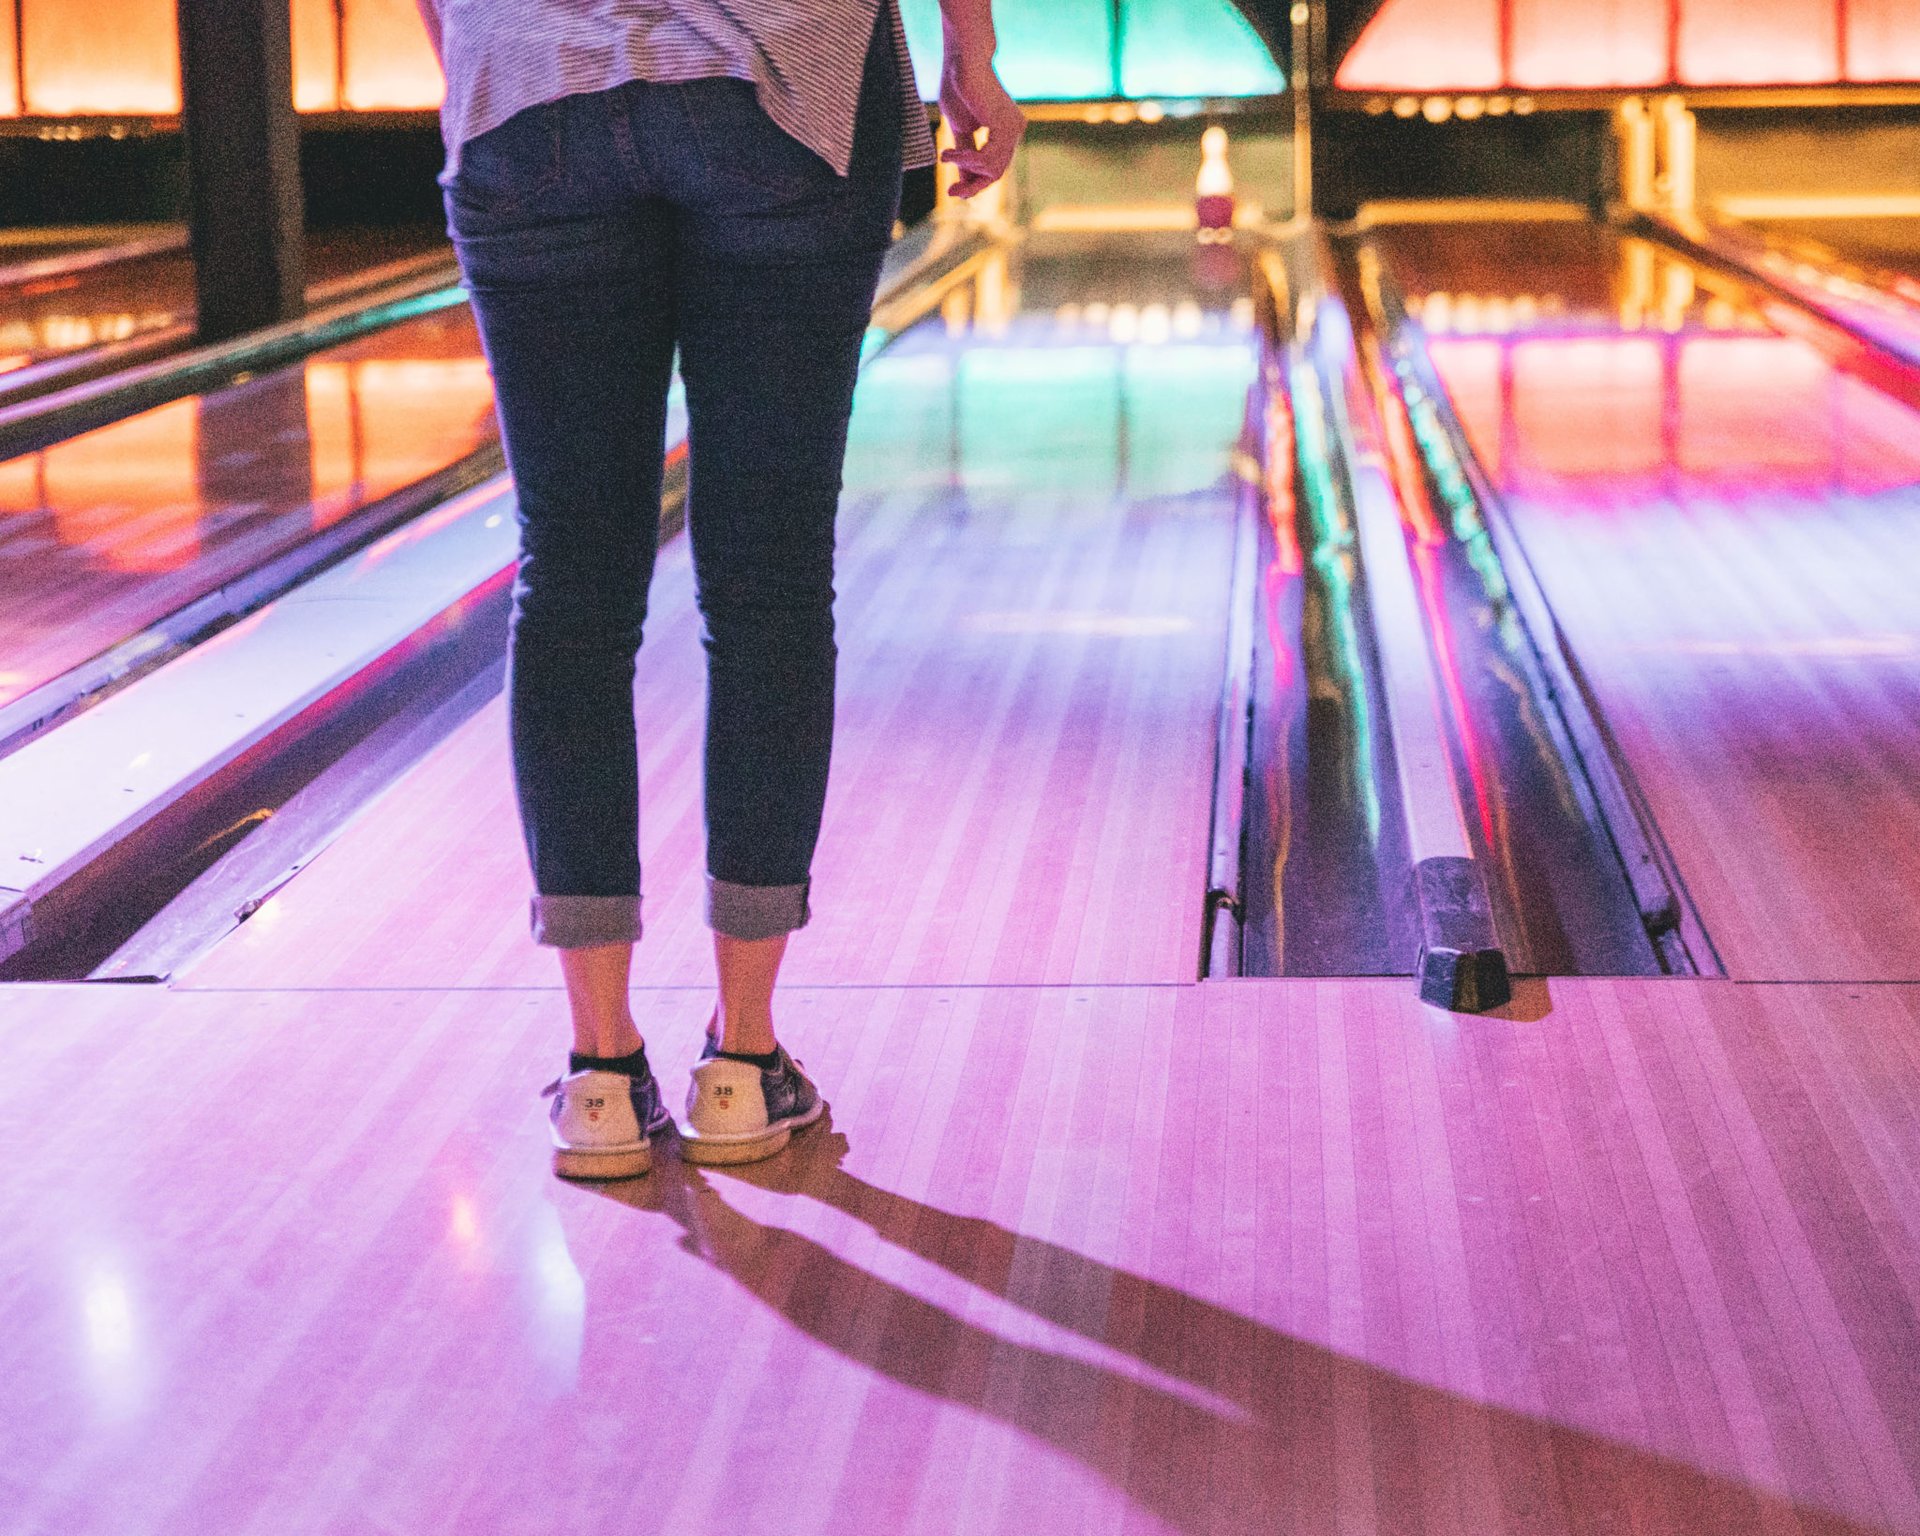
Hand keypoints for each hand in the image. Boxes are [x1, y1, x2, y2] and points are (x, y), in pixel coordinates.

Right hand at [938, 52, 1024, 198]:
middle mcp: (1015, 130)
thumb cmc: (959, 87)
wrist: (962, 60)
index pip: (994, 167)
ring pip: (991, 169)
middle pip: (996, 173)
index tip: (953, 194)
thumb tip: (963, 182)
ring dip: (964, 167)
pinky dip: (966, 160)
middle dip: (973, 186)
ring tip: (946, 156)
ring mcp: (1014, 128)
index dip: (975, 184)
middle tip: (951, 194)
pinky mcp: (1005, 127)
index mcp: (1006, 130)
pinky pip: (986, 159)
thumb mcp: (960, 128)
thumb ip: (965, 153)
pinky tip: (949, 154)